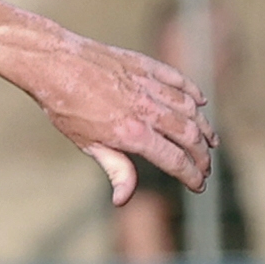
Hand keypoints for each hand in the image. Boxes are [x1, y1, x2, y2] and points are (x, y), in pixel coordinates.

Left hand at [11, 24, 214, 206]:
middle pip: (189, 136)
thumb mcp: (87, 144)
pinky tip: (200, 104)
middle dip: (202, 156)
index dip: (191, 175)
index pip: (174, 160)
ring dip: (204, 127)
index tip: (199, 185)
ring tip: (210, 141)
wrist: (54, 63)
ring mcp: (149, 85)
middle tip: (206, 168)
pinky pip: (179, 81)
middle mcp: (147, 109)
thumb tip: (124, 200)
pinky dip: (193, 94)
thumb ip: (115, 169)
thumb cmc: (65, 107)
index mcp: (132, 134)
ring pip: (189, 109)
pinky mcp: (147, 66)